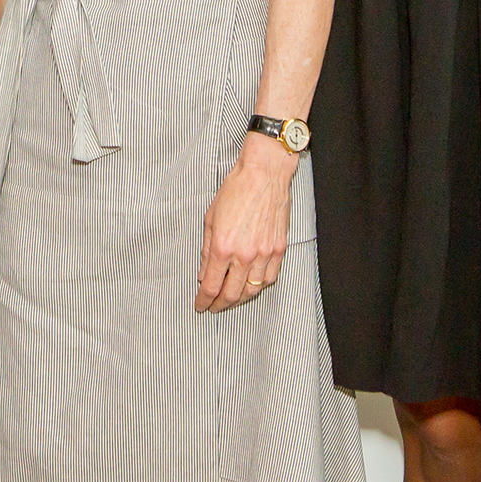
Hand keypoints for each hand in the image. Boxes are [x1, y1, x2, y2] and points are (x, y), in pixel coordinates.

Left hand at [195, 133, 296, 313]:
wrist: (264, 173)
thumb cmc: (236, 189)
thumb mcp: (210, 219)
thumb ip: (207, 251)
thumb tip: (204, 274)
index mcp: (223, 247)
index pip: (211, 286)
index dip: (203, 300)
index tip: (200, 305)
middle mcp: (245, 255)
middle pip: (231, 295)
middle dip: (219, 305)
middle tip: (212, 307)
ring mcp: (265, 254)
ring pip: (252, 291)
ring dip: (239, 300)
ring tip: (230, 300)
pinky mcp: (279, 249)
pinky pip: (270, 278)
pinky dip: (259, 286)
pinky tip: (252, 286)